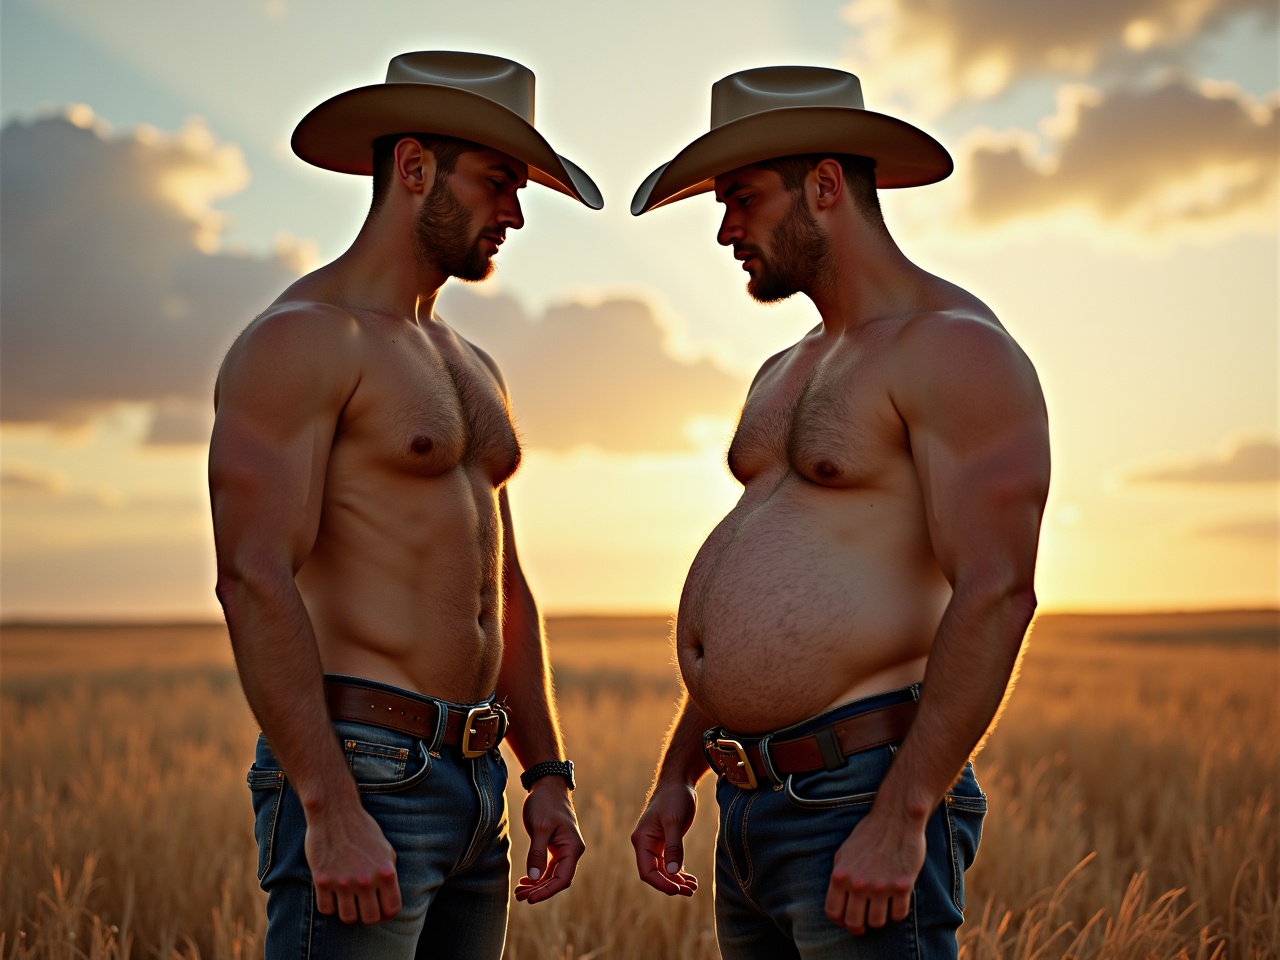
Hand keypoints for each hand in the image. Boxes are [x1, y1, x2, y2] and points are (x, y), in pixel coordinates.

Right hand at [304, 799, 400, 923]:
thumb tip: (389, 899)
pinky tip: (331, 893)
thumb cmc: (362, 829)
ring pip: (348, 918)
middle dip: (367, 915)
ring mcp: (343, 882)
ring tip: (347, 899)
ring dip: (348, 912)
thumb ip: (389, 873)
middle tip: (362, 905)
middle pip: (370, 919)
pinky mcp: (322, 881)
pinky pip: (326, 910)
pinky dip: (329, 905)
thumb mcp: (385, 849)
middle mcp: (366, 880)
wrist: (335, 812)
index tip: (380, 910)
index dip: (387, 913)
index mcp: (386, 872)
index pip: (392, 909)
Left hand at [514, 777, 584, 903]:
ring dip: (536, 885)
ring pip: (551, 875)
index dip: (547, 891)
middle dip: (538, 890)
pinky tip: (525, 880)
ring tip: (519, 892)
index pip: (562, 879)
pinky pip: (548, 867)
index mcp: (573, 848)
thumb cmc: (545, 803)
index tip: (530, 898)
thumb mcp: (539, 827)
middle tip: (520, 897)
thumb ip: (537, 853)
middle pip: (557, 880)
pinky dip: (537, 875)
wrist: (547, 785)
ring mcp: (564, 850)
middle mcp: (571, 851)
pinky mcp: (555, 847)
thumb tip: (533, 877)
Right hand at [631, 780, 698, 895]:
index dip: (662, 883)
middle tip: (690, 891)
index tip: (678, 889)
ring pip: (663, 871)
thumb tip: (673, 873)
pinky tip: (690, 878)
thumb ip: (673, 847)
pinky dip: (679, 872)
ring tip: (693, 887)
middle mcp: (645, 844)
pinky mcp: (665, 842)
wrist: (679, 782)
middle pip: (655, 874)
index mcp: (641, 840)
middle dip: (671, 885)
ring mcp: (654, 845)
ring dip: (677, 881)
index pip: (647, 871)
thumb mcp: (674, 821)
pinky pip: (669, 863)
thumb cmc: (674, 797)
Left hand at [825, 805, 925, 934]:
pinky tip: (896, 901)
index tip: (847, 920)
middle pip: (854, 922)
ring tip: (881, 908)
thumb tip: (839, 902)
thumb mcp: (844, 852)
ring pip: (877, 922)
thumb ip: (840, 876)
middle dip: (858, 926)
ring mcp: (881, 886)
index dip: (839, 920)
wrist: (896, 818)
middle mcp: (858, 883)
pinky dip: (897, 912)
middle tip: (865, 922)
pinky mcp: (903, 886)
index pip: (833, 912)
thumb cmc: (870, 833)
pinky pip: (898, 915)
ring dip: (878, 919)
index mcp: (841, 875)